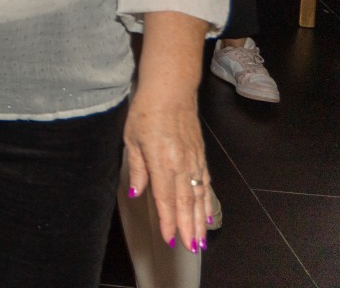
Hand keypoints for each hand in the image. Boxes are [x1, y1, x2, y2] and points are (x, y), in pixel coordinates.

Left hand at [124, 90, 211, 251]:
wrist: (171, 91)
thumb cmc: (146, 112)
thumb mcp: (132, 139)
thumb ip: (137, 168)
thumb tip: (137, 191)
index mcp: (163, 161)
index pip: (166, 198)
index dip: (168, 220)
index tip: (170, 239)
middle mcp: (182, 164)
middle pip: (186, 202)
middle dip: (188, 227)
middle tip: (192, 249)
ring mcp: (194, 161)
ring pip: (199, 196)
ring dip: (200, 220)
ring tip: (202, 240)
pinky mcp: (200, 156)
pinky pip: (205, 183)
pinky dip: (207, 201)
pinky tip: (208, 214)